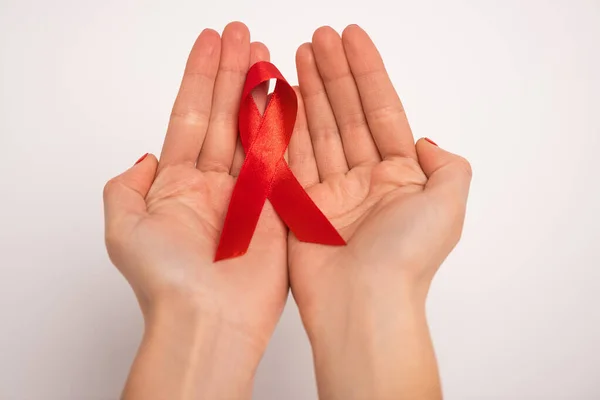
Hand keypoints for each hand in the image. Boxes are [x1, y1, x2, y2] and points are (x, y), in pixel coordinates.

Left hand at [103, 22, 286, 398]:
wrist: (209, 319)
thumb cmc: (166, 281)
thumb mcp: (123, 229)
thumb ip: (126, 187)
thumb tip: (143, 158)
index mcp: (179, 184)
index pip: (191, 116)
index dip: (200, 78)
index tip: (210, 42)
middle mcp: (215, 183)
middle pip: (225, 114)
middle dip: (233, 72)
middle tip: (244, 35)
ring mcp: (249, 192)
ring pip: (256, 129)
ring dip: (260, 91)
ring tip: (266, 54)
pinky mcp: (278, 206)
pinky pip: (283, 157)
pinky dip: (286, 125)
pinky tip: (288, 94)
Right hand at [288, 25, 471, 398]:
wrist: (363, 303)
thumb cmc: (407, 258)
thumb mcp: (448, 204)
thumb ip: (447, 166)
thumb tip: (427, 144)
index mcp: (401, 176)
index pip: (381, 111)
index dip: (367, 72)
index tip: (351, 38)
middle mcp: (366, 180)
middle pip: (346, 114)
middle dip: (333, 74)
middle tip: (318, 38)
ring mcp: (331, 192)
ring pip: (318, 130)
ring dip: (309, 92)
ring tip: (297, 56)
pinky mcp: (301, 207)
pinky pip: (292, 158)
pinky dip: (285, 128)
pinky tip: (281, 98)